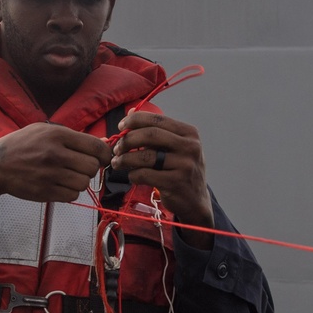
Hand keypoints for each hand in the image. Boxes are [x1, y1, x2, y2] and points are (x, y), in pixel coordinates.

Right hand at [0, 123, 111, 212]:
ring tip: (67, 175)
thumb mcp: (46, 131)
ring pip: (84, 183)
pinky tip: (59, 184)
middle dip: (89, 168)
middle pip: (92, 167)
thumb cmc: (23, 145)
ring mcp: (50, 174)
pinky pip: (72, 196)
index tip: (102, 158)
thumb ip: (74, 137)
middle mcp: (55, 154)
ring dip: (79, 181)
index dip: (104, 154)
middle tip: (78, 166)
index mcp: (58, 135)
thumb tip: (104, 144)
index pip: (96, 147)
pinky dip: (70, 192)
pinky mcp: (46, 192)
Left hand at [110, 110, 214, 248]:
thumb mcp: (176, 147)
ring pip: (145, 156)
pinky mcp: (175, 183)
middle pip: (150, 135)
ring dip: (125, 159)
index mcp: (190, 133)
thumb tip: (131, 111)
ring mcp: (184, 165)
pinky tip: (133, 176)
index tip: (121, 126)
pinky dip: (133, 175)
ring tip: (118, 163)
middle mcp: (190, 147)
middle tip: (117, 147)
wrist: (195, 200)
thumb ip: (156, 130)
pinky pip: (145, 174)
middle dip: (128, 139)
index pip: (157, 119)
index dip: (135, 120)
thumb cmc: (180, 170)